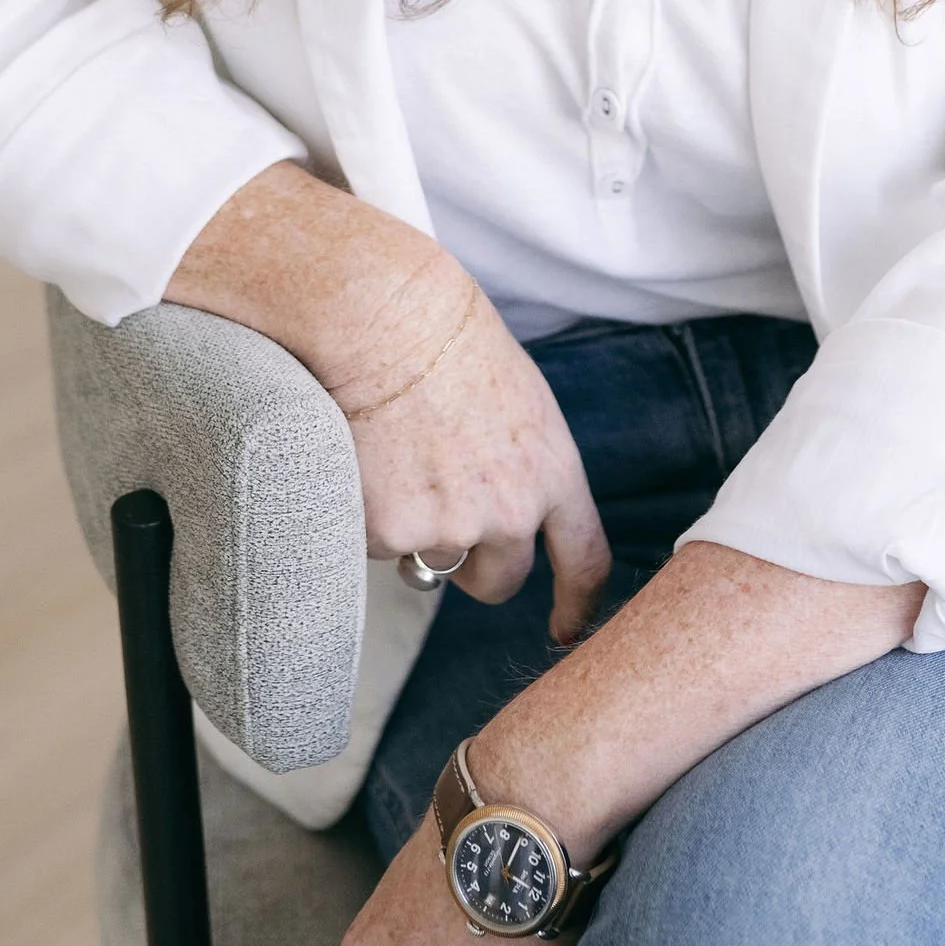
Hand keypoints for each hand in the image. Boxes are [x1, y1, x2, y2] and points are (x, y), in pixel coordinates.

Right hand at [166, 162, 610, 640]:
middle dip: (472, 564)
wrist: (382, 318)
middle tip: (440, 514)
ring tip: (391, 453)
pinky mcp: (387, 533)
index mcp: (551, 473)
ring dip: (410, 528)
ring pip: (425, 559)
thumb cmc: (445, 338)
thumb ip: (521, 464)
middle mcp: (508, 513)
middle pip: (498, 580)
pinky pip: (372, 543)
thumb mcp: (517, 400)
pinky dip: (362, 513)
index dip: (577, 602)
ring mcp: (446, 527)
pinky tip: (359, 455)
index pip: (584, 559)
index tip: (565, 627)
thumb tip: (500, 510)